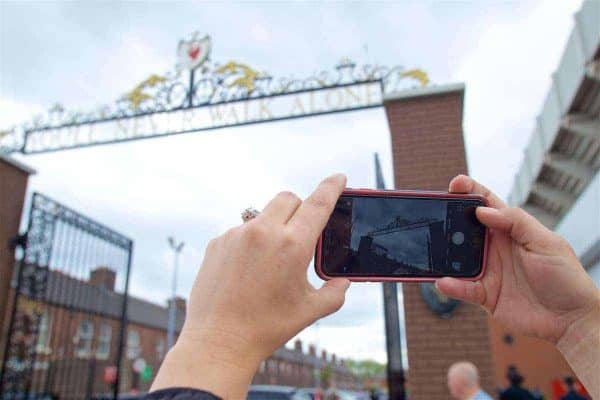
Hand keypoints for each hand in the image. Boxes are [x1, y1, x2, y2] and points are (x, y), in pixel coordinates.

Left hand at [151, 174, 350, 397]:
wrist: (219, 341)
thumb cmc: (267, 327)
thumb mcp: (310, 310)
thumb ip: (335, 292)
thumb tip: (343, 281)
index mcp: (292, 245)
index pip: (318, 204)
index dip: (332, 187)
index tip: (339, 177)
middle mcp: (264, 232)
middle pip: (288, 198)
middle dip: (300, 208)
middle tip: (302, 232)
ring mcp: (236, 235)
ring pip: (263, 214)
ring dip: (274, 226)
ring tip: (270, 260)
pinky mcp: (218, 243)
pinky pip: (241, 230)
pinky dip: (251, 241)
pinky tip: (248, 269)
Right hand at [436, 175, 599, 343]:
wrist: (571, 320)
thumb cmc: (566, 278)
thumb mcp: (546, 242)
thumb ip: (516, 222)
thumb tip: (482, 211)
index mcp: (511, 230)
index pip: (486, 205)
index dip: (470, 192)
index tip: (455, 185)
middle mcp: (496, 248)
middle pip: (465, 228)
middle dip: (448, 220)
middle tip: (436, 215)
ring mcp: (489, 271)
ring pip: (457, 258)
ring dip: (444, 254)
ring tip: (433, 250)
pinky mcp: (485, 295)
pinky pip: (463, 288)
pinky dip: (452, 285)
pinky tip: (444, 282)